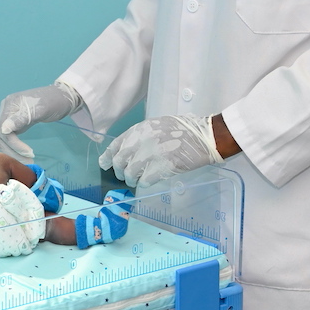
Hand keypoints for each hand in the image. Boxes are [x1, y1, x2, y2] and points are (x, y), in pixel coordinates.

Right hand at [0, 82, 83, 158]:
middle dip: (12, 150)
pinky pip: (9, 137)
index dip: (14, 144)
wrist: (62, 97)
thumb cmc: (53, 101)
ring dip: (12, 151)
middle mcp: (5, 110)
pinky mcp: (15, 123)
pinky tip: (24, 153)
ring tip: (27, 160)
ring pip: (2, 139)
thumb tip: (3, 130)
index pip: (3, 129)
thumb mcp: (39, 110)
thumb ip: (20, 119)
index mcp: (9, 104)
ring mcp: (9, 116)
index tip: (29, 153)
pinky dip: (15, 147)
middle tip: (28, 161)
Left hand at [98, 114, 221, 187]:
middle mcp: (142, 140)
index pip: (115, 145)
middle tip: (126, 176)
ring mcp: (151, 154)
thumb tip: (127, 154)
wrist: (204, 136)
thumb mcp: (156, 127)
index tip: (105, 164)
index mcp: (140, 129)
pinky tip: (150, 180)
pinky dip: (145, 183)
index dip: (107, 157)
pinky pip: (145, 180)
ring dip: (132, 179)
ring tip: (138, 179)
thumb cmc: (183, 131)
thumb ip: (140, 138)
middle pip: (119, 162)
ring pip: (130, 173)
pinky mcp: (162, 167)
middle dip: (120, 172)